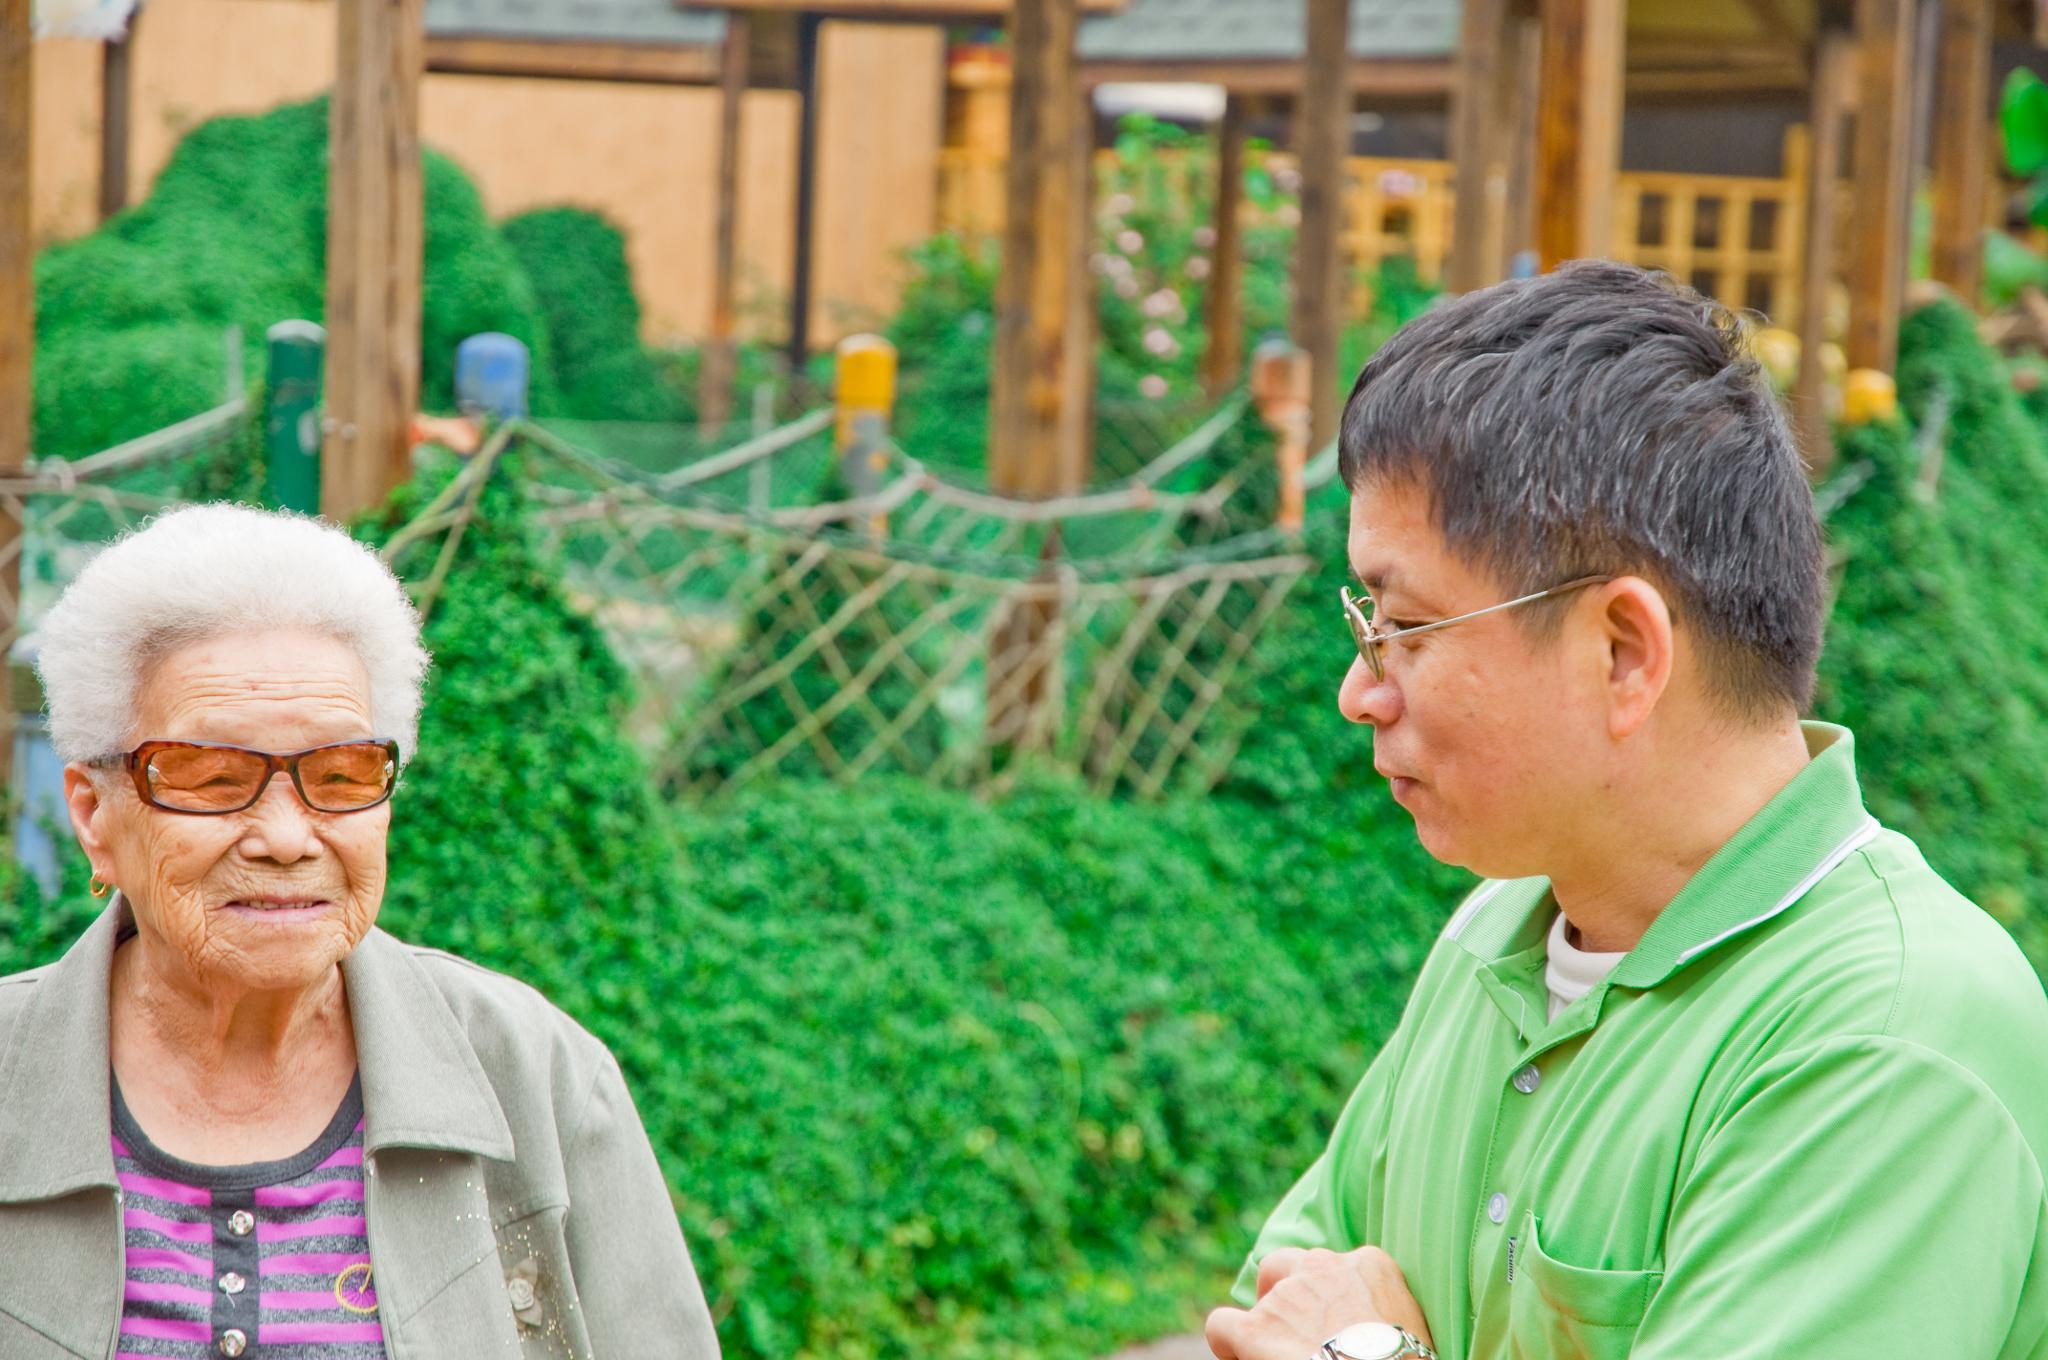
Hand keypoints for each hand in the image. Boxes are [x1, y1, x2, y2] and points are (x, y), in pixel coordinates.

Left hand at [1204, 1247, 1432, 1359]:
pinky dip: (1227, 1343)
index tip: (1332, 1324)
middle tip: (1295, 1330)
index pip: (1336, 1266)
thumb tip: (1369, 1330)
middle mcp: (1324, 1267)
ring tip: (1281, 1358)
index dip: (1327, 1296)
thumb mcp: (1412, 1324)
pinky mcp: (1255, 1328)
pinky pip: (1223, 1324)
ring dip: (1269, 1326)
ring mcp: (1286, 1296)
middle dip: (1286, 1292)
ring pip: (1262, 1300)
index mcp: (1370, 1265)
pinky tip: (1239, 1357)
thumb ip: (1381, 1308)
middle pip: (1290, 1265)